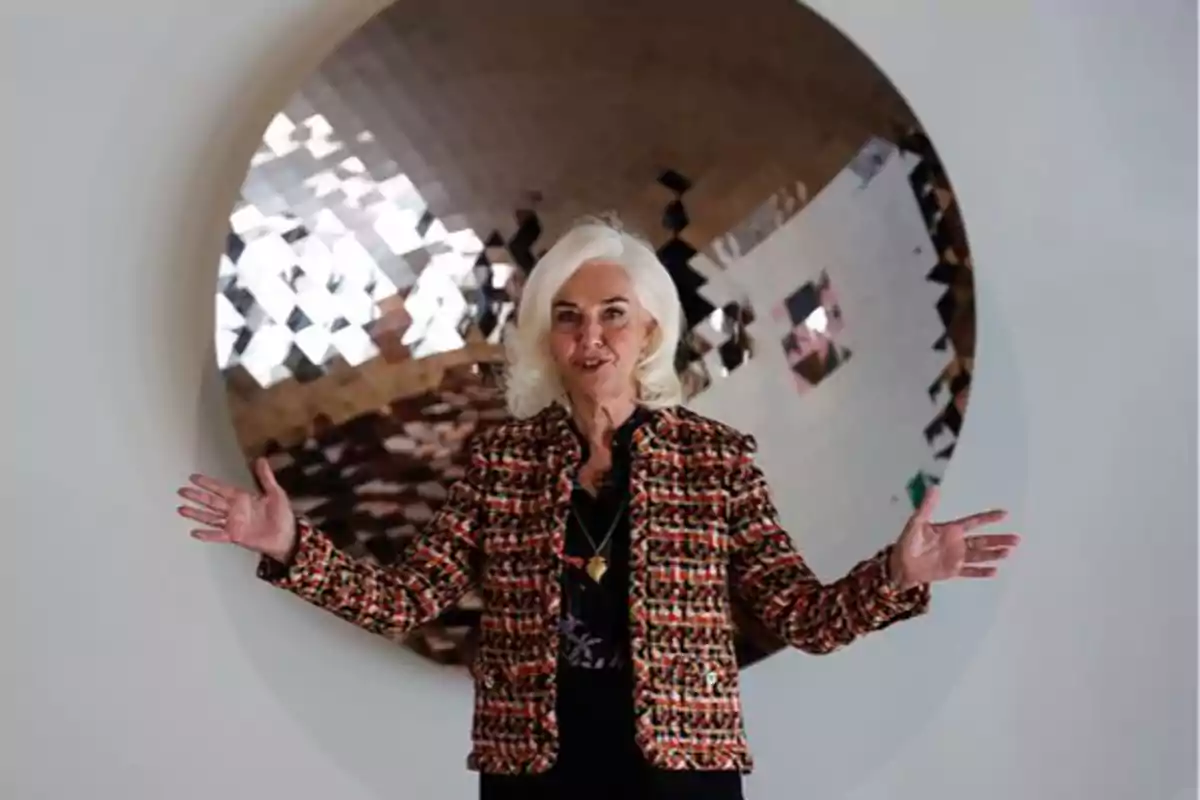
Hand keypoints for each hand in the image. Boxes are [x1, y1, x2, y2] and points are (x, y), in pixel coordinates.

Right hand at [176, 457, 296, 562]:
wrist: (288, 535)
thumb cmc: (282, 514)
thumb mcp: (275, 492)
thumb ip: (265, 477)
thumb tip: (261, 459)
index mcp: (242, 498)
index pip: (221, 489)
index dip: (208, 483)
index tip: (194, 478)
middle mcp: (234, 510)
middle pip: (211, 502)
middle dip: (197, 496)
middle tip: (182, 491)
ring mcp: (233, 523)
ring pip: (210, 517)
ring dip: (196, 513)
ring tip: (181, 509)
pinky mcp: (235, 536)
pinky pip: (218, 535)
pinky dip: (207, 534)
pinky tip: (194, 532)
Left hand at [889, 486, 1020, 589]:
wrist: (900, 565)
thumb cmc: (907, 542)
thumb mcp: (917, 523)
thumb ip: (927, 507)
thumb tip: (934, 487)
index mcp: (950, 530)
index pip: (973, 522)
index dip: (988, 518)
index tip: (1005, 514)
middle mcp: (957, 543)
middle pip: (982, 541)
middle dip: (999, 540)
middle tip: (1016, 539)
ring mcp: (956, 557)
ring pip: (979, 556)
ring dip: (994, 555)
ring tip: (1008, 553)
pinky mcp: (952, 571)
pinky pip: (970, 571)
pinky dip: (981, 572)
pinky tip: (995, 571)